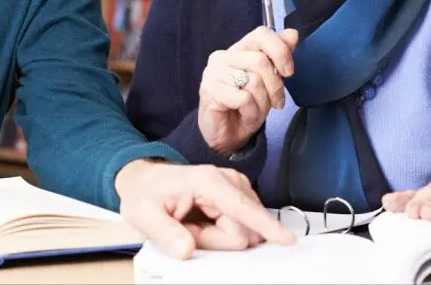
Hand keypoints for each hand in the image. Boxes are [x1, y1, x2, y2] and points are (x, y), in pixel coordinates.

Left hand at [114, 159, 295, 258]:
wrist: (144, 179)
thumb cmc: (145, 193)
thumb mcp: (144, 215)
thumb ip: (166, 234)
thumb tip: (187, 250)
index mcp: (208, 182)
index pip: (243, 209)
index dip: (265, 225)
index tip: (286, 239)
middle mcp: (228, 180)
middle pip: (242, 230)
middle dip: (215, 240)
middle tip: (187, 228)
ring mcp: (236, 187)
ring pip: (243, 230)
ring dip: (218, 236)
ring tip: (193, 223)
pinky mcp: (238, 196)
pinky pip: (241, 226)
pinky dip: (222, 230)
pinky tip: (204, 221)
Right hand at [198, 27, 297, 155]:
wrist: (225, 135)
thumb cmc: (246, 106)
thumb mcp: (268, 81)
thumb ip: (278, 56)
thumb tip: (292, 34)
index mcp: (237, 50)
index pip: (261, 34)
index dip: (280, 51)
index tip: (289, 72)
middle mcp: (222, 56)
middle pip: (260, 61)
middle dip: (275, 86)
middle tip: (277, 103)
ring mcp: (213, 73)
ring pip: (253, 82)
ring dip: (262, 104)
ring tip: (256, 112)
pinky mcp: (210, 91)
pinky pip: (244, 99)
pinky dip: (252, 112)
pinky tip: (245, 116)